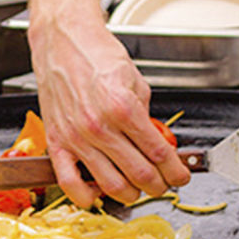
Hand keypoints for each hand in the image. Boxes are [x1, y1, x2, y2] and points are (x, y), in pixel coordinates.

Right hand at [30, 14, 190, 206]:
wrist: (64, 41)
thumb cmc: (97, 55)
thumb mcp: (135, 81)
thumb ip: (146, 115)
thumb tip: (156, 143)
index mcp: (123, 108)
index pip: (159, 153)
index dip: (176, 171)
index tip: (181, 176)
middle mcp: (99, 126)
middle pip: (140, 174)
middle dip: (159, 185)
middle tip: (164, 184)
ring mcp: (76, 138)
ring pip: (111, 185)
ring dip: (131, 194)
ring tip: (138, 189)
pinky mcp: (56, 142)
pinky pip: (69, 183)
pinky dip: (87, 197)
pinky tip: (99, 195)